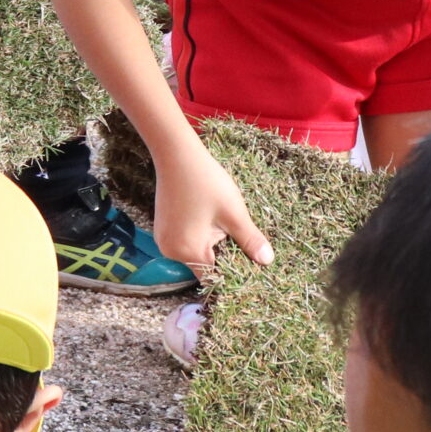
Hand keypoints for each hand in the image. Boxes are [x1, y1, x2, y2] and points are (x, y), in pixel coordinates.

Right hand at [153, 143, 272, 269]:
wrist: (176, 154)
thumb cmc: (205, 181)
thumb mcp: (233, 212)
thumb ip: (250, 240)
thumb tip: (267, 261)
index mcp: (188, 251)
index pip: (214, 277)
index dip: (232, 274)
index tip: (248, 264)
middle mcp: (171, 251)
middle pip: (204, 267)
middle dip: (223, 256)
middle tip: (239, 237)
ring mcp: (164, 240)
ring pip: (195, 254)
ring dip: (212, 245)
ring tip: (223, 224)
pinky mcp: (163, 230)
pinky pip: (186, 243)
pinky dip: (199, 237)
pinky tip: (209, 218)